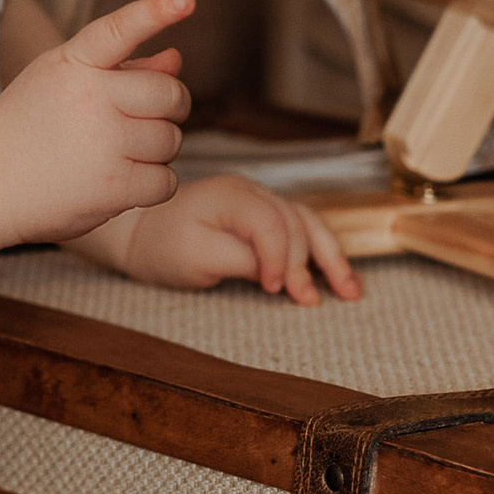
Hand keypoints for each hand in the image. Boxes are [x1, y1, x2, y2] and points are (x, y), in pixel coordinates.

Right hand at [0, 0, 191, 245]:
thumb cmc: (28, 127)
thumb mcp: (63, 83)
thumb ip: (123, 68)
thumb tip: (177, 59)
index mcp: (73, 63)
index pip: (120, 29)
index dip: (155, 11)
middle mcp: (90, 97)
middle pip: (170, 94)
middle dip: (168, 109)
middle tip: (141, 121)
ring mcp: (103, 143)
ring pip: (172, 140)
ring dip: (156, 150)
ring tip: (118, 154)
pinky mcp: (113, 187)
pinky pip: (167, 180)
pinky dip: (154, 185)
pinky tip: (124, 181)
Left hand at [111, 172, 361, 304]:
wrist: (142, 233)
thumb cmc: (162, 246)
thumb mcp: (194, 257)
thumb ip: (239, 259)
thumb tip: (276, 272)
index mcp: (231, 196)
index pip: (273, 225)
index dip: (280, 259)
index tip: (272, 290)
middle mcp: (253, 192)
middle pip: (298, 222)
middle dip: (309, 263)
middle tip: (311, 301)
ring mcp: (262, 202)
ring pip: (310, 224)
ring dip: (331, 257)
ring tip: (352, 291)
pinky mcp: (265, 218)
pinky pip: (303, 231)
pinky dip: (322, 254)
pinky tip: (341, 277)